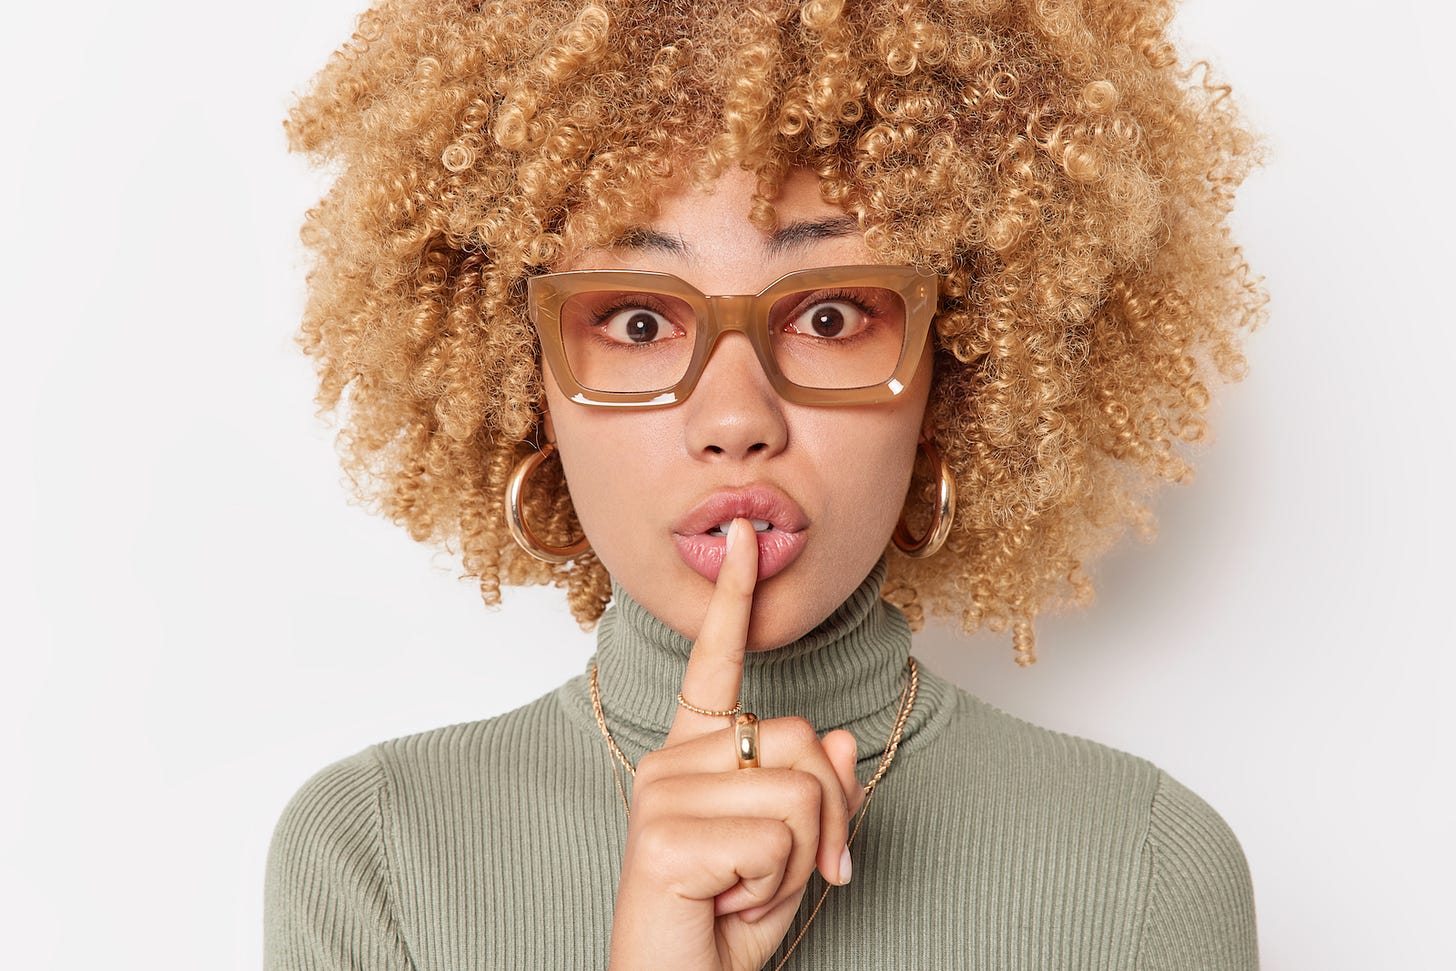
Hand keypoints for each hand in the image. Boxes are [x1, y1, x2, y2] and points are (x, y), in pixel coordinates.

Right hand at [608, 519, 864, 970]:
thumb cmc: (727, 925)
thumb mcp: (794, 852)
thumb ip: (818, 790)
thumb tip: (843, 737)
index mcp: (695, 755)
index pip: (718, 664)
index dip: (736, 599)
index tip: (747, 536)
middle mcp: (671, 760)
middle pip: (805, 738)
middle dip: (827, 815)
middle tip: (784, 874)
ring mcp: (663, 793)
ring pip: (802, 787)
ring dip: (801, 856)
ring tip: (746, 890)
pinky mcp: (665, 833)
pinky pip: (780, 833)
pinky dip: (777, 882)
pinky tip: (727, 901)